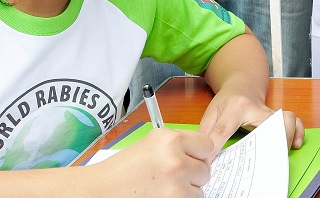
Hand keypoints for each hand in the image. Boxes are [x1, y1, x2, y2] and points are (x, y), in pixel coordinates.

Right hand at [96, 128, 213, 196]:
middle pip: (205, 168)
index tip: (191, 158)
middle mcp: (176, 160)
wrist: (99, 191)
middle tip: (171, 175)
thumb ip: (179, 143)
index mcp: (170, 140)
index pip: (207, 145)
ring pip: (200, 189)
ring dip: (186, 189)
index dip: (198, 153)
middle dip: (192, 173)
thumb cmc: (122, 170)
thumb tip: (204, 151)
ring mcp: (176, 185)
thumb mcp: (151, 143)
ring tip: (164, 186)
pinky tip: (162, 195)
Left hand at [198, 92, 304, 160]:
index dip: (215, 148)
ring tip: (279, 154)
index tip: (208, 165)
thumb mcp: (211, 112)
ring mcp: (270, 112)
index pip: (223, 129)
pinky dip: (298, 132)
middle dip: (263, 144)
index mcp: (235, 106)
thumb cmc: (228, 100)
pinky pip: (296, 121)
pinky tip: (295, 145)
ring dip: (286, 137)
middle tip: (258, 163)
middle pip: (264, 125)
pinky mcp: (279, 116)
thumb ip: (205, 132)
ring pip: (285, 120)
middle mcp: (257, 108)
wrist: (243, 83)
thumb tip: (200, 155)